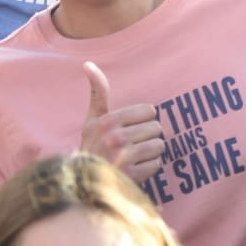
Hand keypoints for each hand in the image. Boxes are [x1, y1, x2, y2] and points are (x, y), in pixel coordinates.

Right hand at [80, 61, 164, 182]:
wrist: (86, 182)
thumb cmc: (93, 146)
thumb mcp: (92, 119)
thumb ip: (97, 92)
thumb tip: (88, 63)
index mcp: (107, 121)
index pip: (148, 111)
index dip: (143, 120)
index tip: (130, 128)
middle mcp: (115, 138)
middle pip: (156, 128)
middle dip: (148, 136)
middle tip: (133, 144)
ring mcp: (124, 158)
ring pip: (159, 146)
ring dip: (151, 152)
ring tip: (135, 156)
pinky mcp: (133, 176)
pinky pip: (157, 164)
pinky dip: (150, 167)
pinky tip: (136, 168)